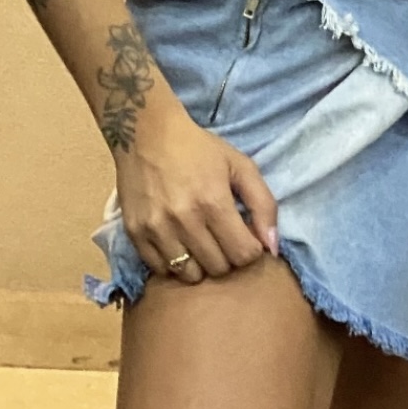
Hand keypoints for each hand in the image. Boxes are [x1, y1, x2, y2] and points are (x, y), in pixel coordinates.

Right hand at [115, 102, 279, 283]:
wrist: (145, 133)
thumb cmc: (198, 148)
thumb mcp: (240, 165)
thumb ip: (263, 205)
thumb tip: (272, 248)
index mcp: (214, 202)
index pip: (243, 255)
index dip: (250, 249)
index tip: (244, 236)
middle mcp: (184, 220)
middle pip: (218, 268)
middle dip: (227, 256)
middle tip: (222, 237)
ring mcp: (157, 229)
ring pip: (189, 275)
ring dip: (200, 263)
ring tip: (199, 241)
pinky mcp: (135, 233)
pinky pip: (160, 269)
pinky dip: (173, 263)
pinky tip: (177, 242)